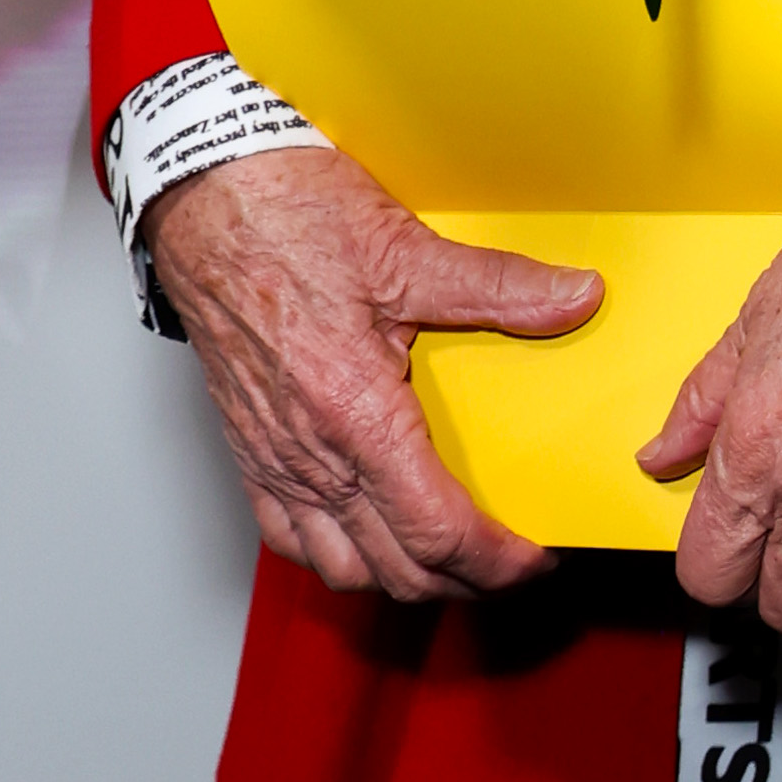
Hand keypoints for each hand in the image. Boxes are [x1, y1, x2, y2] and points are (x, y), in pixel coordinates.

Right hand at [148, 143, 590, 606]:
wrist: (204, 199)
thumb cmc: (287, 217)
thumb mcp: (407, 250)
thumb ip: (499, 286)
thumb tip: (577, 297)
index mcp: (353, 412)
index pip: (435, 531)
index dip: (496, 562)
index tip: (536, 561)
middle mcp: (308, 452)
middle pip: (395, 568)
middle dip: (463, 582)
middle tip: (512, 564)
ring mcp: (272, 458)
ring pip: (339, 568)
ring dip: (401, 579)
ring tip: (450, 558)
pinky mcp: (248, 450)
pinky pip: (288, 538)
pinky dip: (336, 554)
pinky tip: (369, 533)